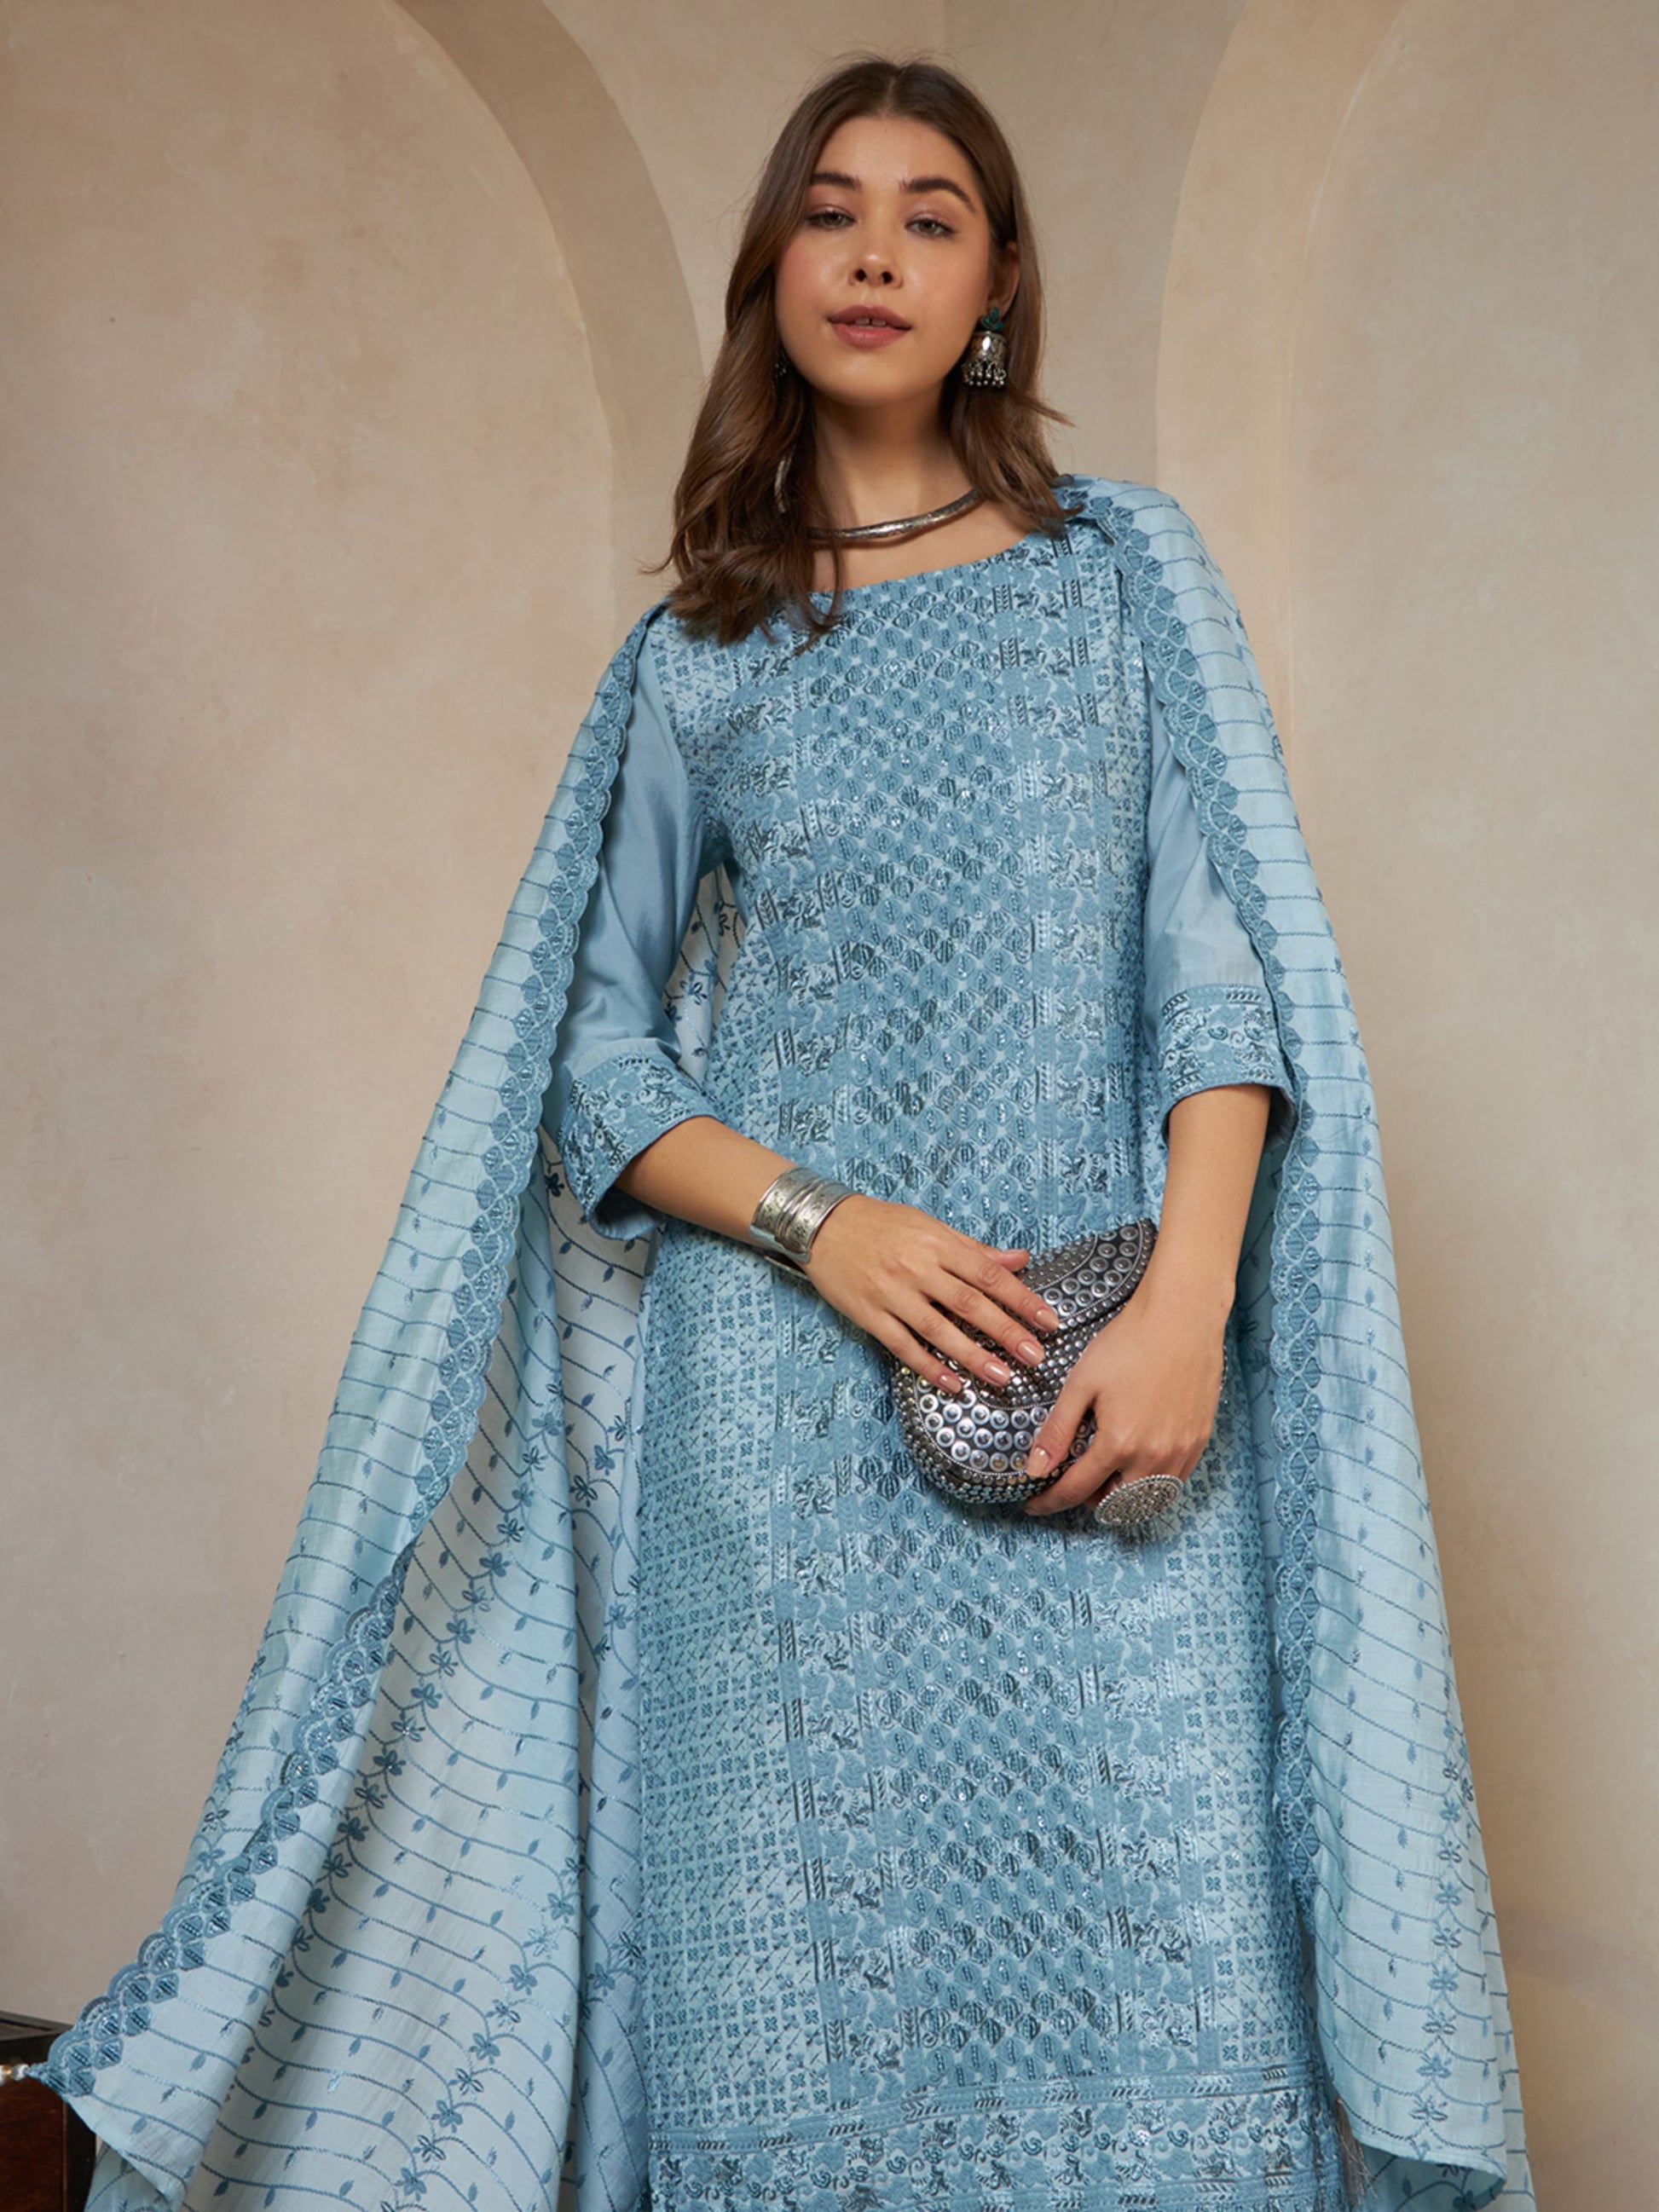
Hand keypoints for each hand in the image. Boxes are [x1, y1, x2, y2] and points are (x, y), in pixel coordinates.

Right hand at [803, 1193, 1060, 1391]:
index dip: (1021, 1298)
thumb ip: (973, 1248)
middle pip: (969, 1304)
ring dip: (973, 1356)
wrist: (821, 1226)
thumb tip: (1019, 1259)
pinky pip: (903, 1345)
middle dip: (1006, 1332)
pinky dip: (928, 1366)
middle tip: (1035, 1357)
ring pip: (938, 1330)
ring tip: (1002, 1376)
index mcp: (936, 1243)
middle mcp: (916, 1268)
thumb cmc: (879, 1224)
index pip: (988, 1273)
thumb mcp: (929, 1226)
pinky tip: (952, 1383)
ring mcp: (891, 1294)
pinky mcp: (869, 1314)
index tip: (1048, 1320)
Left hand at [1019, 1276, 1227, 1516]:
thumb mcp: (1081, 1383)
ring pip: (1145, 1501)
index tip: (1033, 1503)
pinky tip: (1135, 1464)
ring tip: (1101, 1474)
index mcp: (1118, 1443)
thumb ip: (1057, 1430)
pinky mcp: (1198, 1441)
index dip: (1049, 1501)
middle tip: (1069, 1479)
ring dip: (1118, 1496)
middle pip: (1112, 1504)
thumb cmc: (1129, 1343)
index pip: (1075, 1491)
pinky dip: (1149, 1486)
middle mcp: (1153, 1457)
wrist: (1181, 1318)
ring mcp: (1180, 1452)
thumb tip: (1034, 1470)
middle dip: (1084, 1499)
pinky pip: (1172, 1483)